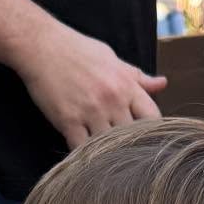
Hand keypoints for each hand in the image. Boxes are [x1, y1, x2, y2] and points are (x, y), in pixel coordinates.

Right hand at [14, 16, 165, 147]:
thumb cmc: (77, 50)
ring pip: (108, 146)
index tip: (145, 139)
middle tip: (124, 154)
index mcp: (126, 85)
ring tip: (105, 158)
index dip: (151, 132)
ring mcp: (90, 111)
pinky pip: (82, 149)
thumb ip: (137, 77)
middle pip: (131, 137)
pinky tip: (84, 157)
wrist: (40, 45)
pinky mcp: (68, 121)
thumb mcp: (112, 59)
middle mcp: (112, 99)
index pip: (152, 117)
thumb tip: (163, 84)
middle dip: (128, 145)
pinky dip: (84, 156)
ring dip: (106, 153)